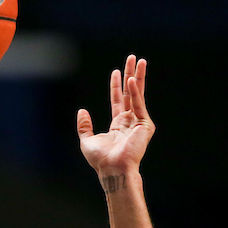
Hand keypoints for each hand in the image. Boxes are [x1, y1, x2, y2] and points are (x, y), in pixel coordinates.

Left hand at [77, 55, 154, 178]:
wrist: (112, 168)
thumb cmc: (100, 159)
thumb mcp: (87, 140)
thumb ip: (84, 125)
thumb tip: (82, 110)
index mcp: (118, 125)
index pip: (118, 100)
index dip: (116, 86)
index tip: (116, 71)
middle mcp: (130, 122)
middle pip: (131, 93)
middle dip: (131, 75)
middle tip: (133, 58)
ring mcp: (138, 123)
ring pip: (138, 94)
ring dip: (138, 76)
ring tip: (139, 60)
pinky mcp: (144, 125)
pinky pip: (138, 104)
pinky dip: (135, 92)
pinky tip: (131, 80)